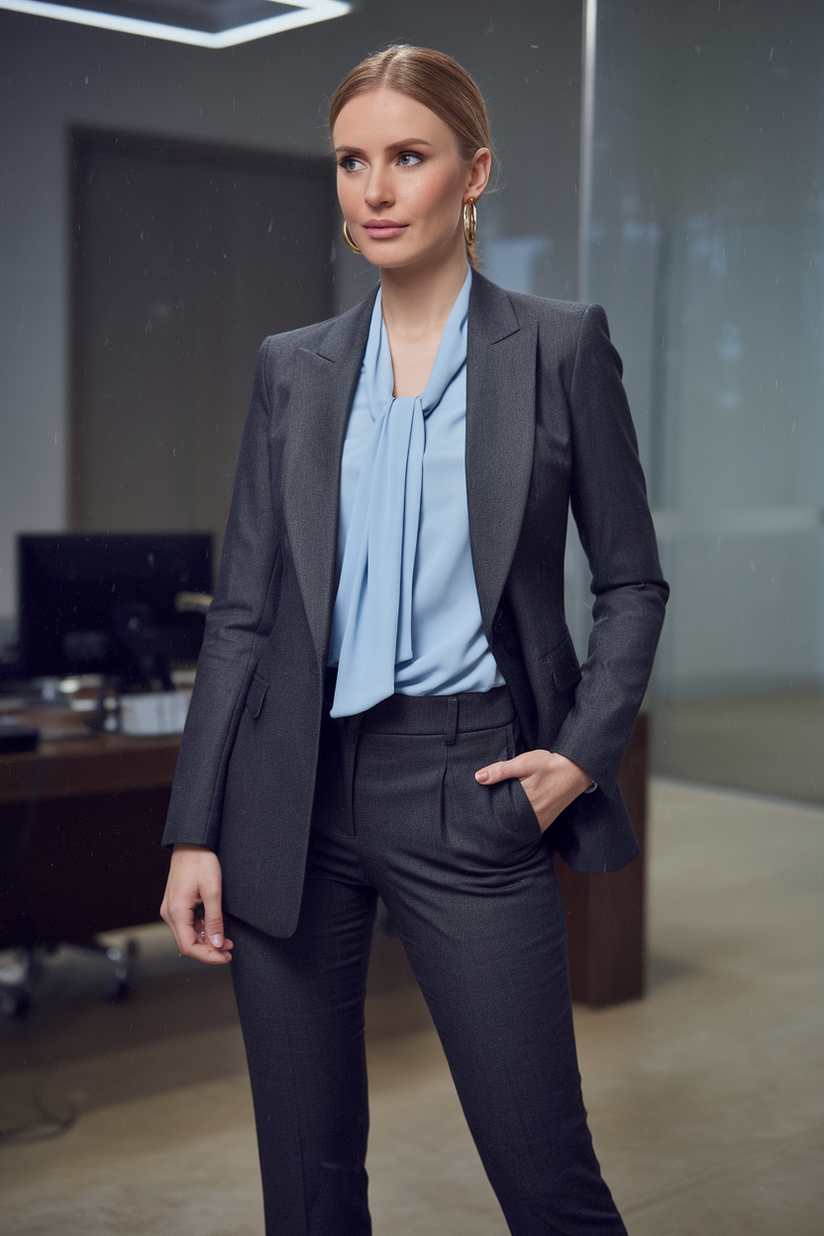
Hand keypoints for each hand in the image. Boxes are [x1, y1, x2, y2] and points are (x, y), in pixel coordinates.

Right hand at [160, 844, 233, 964]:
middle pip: (187, 943)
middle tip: (228, 950)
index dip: (207, 956)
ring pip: (187, 934)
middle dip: (208, 950)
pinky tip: (215, 928)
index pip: (188, 946)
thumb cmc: (201, 862)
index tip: (224, 956)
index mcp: (176, 911)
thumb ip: (215, 920)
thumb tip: (217, 944)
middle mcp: (169, 913)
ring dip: (206, 940)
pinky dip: (201, 930)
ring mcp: (171, 908)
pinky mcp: (176, 904)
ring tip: (226, 941)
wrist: (191, 843)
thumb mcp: (213, 892)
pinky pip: (187, 924)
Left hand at [474, 749, 591, 832]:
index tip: (478, 812)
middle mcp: (533, 817)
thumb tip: (479, 777)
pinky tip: (513, 817)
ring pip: (517, 827)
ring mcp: (541, 821)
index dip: (488, 813)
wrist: (576, 770)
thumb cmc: (550, 765)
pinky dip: (519, 823)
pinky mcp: (546, 822)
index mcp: (525, 802)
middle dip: (496, 820)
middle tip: (483, 815)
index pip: (499, 814)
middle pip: (507, 823)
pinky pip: (527, 827)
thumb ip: (501, 771)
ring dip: (507, 823)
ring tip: (495, 817)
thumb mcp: (524, 763)